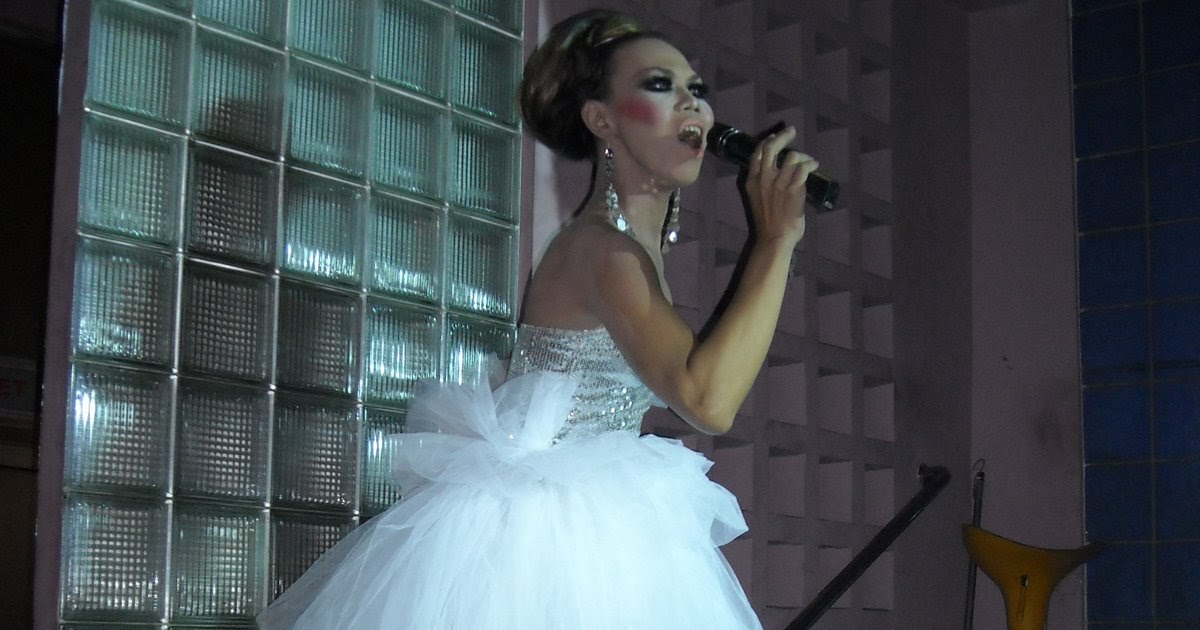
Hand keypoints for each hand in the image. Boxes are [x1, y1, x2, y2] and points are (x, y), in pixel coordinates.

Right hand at [743, 126, 816, 245]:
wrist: (774, 238)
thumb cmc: (767, 222)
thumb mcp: (756, 199)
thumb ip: (762, 183)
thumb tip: (777, 170)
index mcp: (751, 181)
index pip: (756, 154)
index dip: (766, 142)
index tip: (774, 137)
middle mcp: (763, 178)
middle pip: (771, 147)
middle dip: (782, 136)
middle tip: (791, 131)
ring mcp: (779, 183)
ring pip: (791, 156)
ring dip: (802, 155)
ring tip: (808, 160)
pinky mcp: (794, 188)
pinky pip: (803, 168)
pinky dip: (810, 164)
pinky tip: (814, 166)